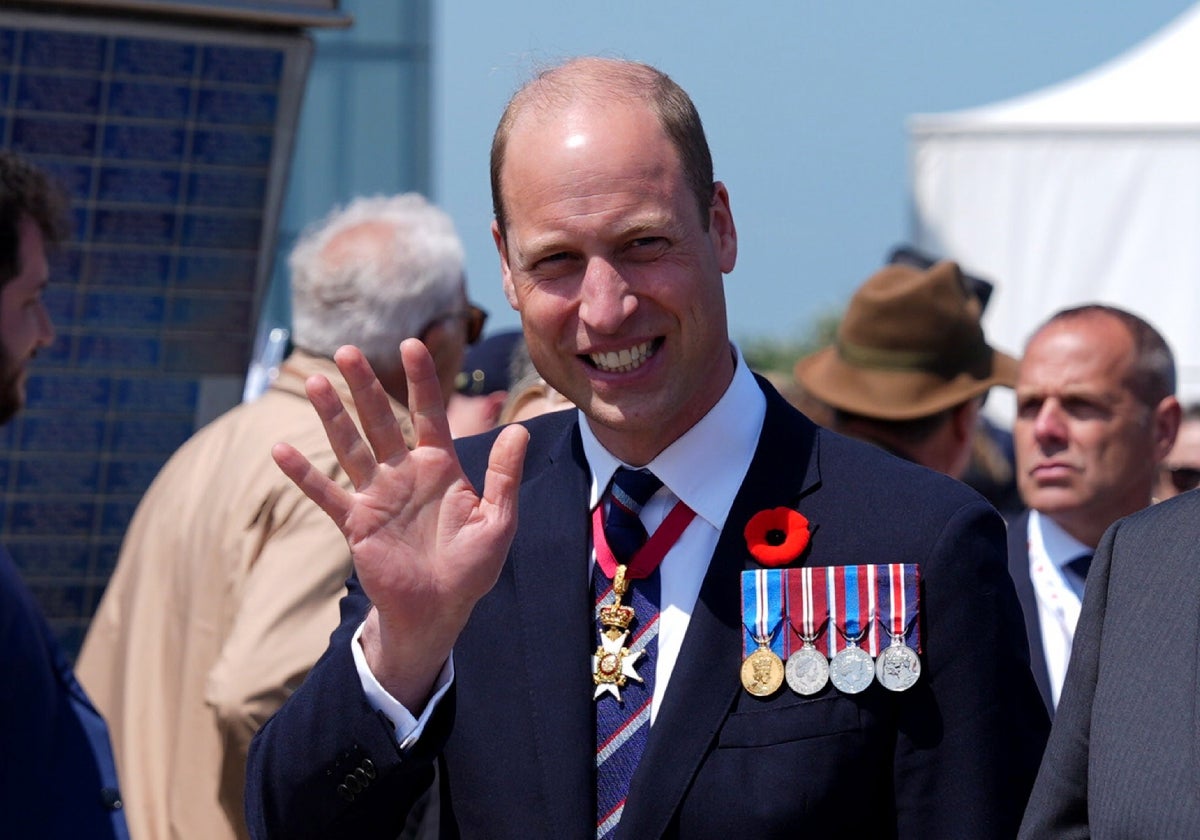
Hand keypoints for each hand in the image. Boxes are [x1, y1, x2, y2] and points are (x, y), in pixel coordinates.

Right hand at [272, 339, 528, 708]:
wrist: (440, 610)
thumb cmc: (472, 566)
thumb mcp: (499, 521)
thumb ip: (505, 476)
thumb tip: (520, 429)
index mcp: (441, 466)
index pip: (428, 413)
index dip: (421, 381)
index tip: (411, 345)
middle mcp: (405, 473)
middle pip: (381, 420)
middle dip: (365, 386)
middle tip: (347, 350)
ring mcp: (377, 495)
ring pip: (351, 447)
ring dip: (332, 416)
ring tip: (316, 381)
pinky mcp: (357, 523)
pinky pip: (327, 494)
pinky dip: (304, 474)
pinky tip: (281, 450)